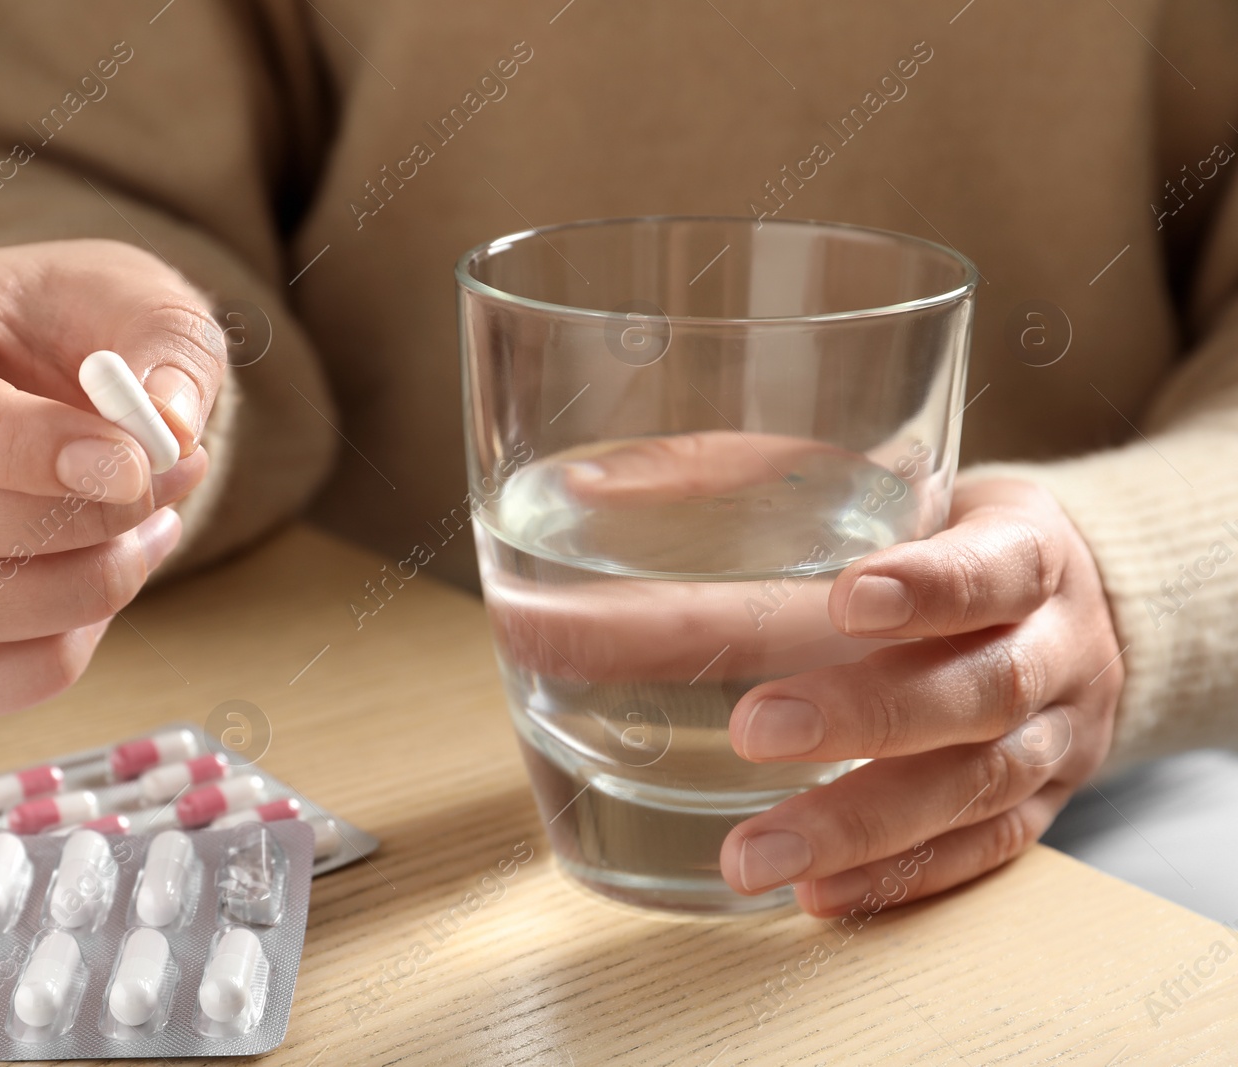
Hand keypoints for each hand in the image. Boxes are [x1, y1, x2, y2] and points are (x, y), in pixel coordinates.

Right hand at [0, 239, 223, 722]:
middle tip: (160, 490)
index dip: (10, 443)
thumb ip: (169, 350)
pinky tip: (105, 583)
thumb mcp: (146, 300)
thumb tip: (169, 430)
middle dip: (60, 523)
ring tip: (150, 529)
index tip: (129, 463)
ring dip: (69, 590)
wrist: (75, 375)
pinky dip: (46, 657)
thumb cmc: (88, 325)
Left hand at [720, 477, 1123, 913]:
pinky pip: (975, 855)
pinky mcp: (1034, 813)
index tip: (847, 598)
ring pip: (971, 790)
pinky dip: (894, 878)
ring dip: (856, 826)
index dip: (931, 586)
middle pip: (976, 690)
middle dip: (864, 715)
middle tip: (755, 729)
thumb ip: (751, 478)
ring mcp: (1052, 742)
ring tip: (750, 854)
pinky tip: (814, 893)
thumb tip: (583, 485)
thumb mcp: (885, 485)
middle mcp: (1053, 651)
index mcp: (1027, 550)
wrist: (1069, 604)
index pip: (994, 567)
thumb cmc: (937, 537)